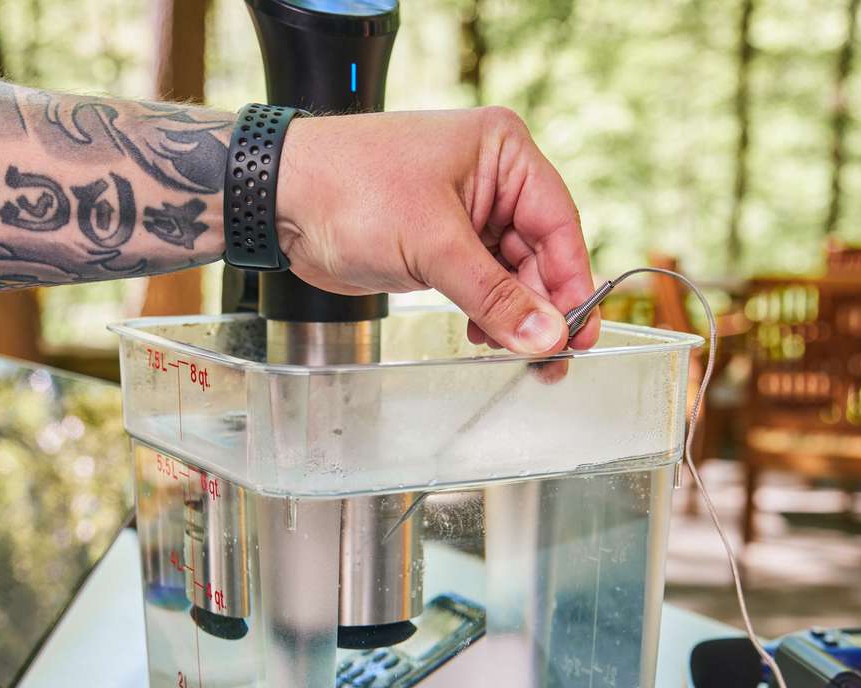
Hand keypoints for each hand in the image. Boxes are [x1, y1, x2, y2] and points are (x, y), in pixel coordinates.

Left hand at [277, 108, 598, 354]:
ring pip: (508, 275)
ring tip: (518, 358)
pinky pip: (478, 283)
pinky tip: (482, 337)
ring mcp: (463, 212)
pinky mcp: (436, 244)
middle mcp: (490, 178)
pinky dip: (484, 313)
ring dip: (513, 317)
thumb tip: (545, 336)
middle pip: (538, 254)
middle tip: (551, 361)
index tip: (581, 332)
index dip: (572, 282)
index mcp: (502, 151)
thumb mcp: (431, 244)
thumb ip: (493, 296)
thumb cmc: (348, 189)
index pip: (558, 223)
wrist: (279, 199)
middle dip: (542, 308)